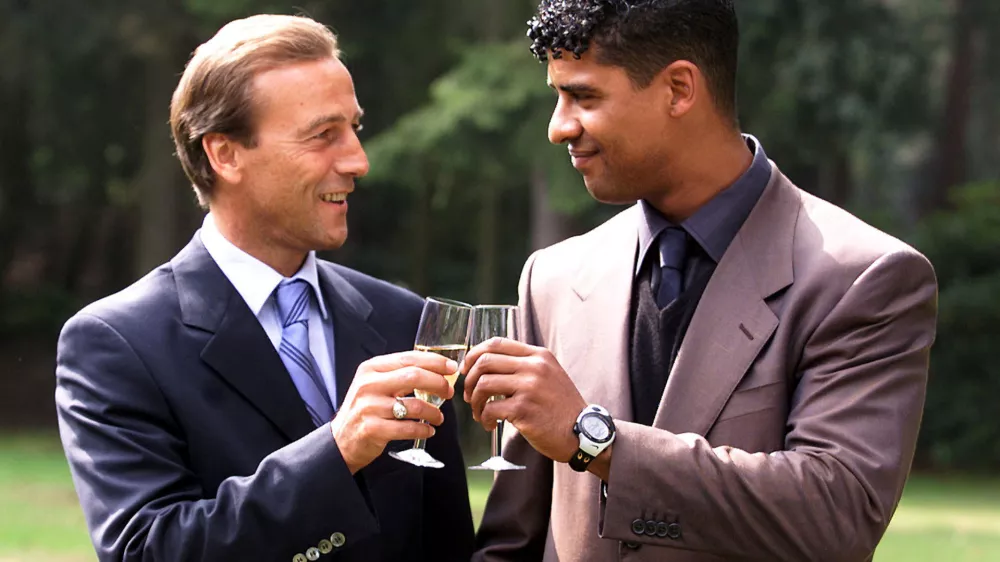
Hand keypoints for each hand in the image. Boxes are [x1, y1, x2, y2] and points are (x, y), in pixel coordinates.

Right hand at [330, 351, 455, 473]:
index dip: (434, 362)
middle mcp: (369, 385)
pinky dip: (424, 429)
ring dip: (434, 412)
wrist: (341, 439)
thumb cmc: (365, 410)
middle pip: (414, 376)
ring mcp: (370, 407)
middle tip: (449, 392)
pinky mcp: (373, 429)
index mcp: (371, 369)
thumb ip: (399, 375)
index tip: (451, 367)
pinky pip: (408, 428)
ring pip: (415, 405)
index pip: (409, 359)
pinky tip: (428, 430)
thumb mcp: (375, 385)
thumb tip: (436, 370)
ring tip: (438, 417)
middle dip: (438, 383)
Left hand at [462, 338, 585, 462]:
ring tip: (479, 413)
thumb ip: (524, 366)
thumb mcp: (549, 375)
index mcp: (538, 355)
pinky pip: (490, 408)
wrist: (583, 432)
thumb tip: (486, 365)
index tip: (466, 369)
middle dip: (470, 380)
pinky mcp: (524, 409)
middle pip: (485, 361)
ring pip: (484, 384)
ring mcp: (529, 387)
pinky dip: (484, 418)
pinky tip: (490, 424)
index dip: (474, 354)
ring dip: (474, 401)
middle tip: (469, 396)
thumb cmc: (561, 407)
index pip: (496, 343)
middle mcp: (534, 367)